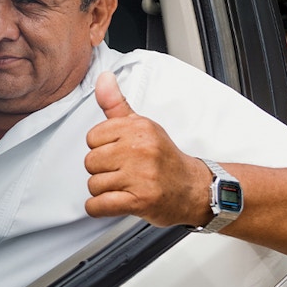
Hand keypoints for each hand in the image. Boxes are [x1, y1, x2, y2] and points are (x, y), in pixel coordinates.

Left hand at [83, 72, 210, 226]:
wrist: (195, 190)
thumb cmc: (165, 159)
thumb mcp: (143, 126)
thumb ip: (116, 104)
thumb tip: (103, 78)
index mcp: (139, 128)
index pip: (92, 138)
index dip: (102, 148)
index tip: (118, 153)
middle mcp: (140, 149)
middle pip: (90, 162)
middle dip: (102, 171)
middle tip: (123, 173)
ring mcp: (141, 176)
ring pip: (93, 184)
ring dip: (104, 191)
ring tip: (125, 187)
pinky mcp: (140, 200)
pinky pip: (98, 205)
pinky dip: (98, 208)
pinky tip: (112, 203)